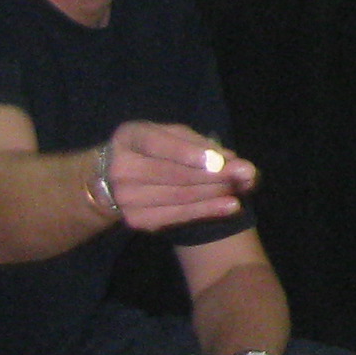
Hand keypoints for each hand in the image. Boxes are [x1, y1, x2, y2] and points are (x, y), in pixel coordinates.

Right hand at [102, 122, 257, 232]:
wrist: (107, 182)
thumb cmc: (147, 149)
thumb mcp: (165, 134)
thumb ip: (194, 142)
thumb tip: (227, 156)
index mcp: (130, 138)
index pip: (160, 145)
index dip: (191, 153)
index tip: (220, 159)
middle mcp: (123, 169)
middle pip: (177, 174)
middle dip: (217, 174)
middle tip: (248, 173)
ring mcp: (127, 198)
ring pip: (181, 196)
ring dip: (217, 193)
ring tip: (245, 188)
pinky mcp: (138, 220)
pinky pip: (178, 216)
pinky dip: (207, 210)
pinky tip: (231, 206)